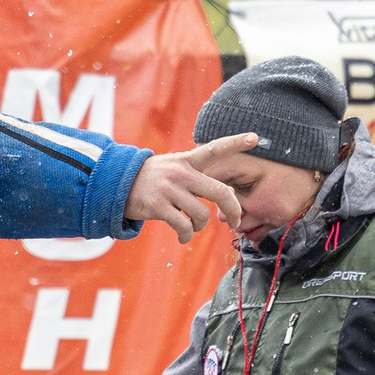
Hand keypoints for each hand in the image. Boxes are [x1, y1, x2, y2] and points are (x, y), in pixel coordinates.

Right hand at [125, 133, 257, 242]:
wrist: (119, 184)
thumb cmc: (155, 179)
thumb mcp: (175, 169)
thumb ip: (200, 178)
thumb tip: (228, 196)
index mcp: (188, 161)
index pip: (215, 148)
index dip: (235, 142)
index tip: (255, 137)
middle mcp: (181, 173)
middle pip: (220, 192)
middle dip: (233, 211)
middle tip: (236, 222)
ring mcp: (170, 189)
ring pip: (202, 215)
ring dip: (200, 226)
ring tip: (192, 227)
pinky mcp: (158, 206)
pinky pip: (183, 227)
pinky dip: (185, 236)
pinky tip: (182, 237)